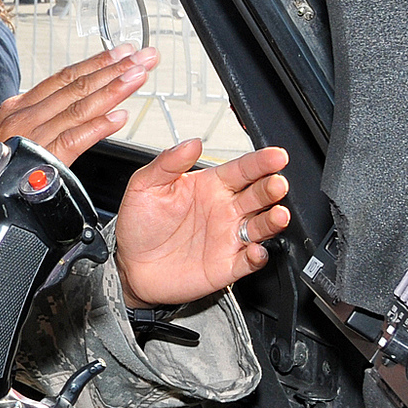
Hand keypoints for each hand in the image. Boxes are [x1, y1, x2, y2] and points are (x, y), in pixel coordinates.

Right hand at [0, 47, 156, 264]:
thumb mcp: (1, 144)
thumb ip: (28, 130)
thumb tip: (52, 119)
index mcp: (17, 110)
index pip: (63, 81)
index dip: (95, 65)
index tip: (122, 54)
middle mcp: (22, 116)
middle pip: (75, 87)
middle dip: (113, 69)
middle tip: (144, 56)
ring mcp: (27, 137)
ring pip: (77, 107)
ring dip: (112, 89)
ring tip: (138, 76)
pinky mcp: (33, 161)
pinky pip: (71, 141)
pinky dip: (96, 127)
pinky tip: (118, 117)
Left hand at [112, 141, 290, 307]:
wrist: (129, 265)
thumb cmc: (139, 224)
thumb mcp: (144, 186)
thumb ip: (168, 162)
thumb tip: (191, 142)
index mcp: (210, 186)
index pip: (242, 169)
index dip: (261, 161)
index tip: (276, 155)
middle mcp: (225, 210)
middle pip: (259, 195)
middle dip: (272, 188)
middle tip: (277, 183)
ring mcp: (228, 238)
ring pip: (261, 226)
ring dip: (273, 220)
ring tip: (278, 214)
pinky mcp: (226, 265)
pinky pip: (249, 261)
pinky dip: (257, 256)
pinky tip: (256, 250)